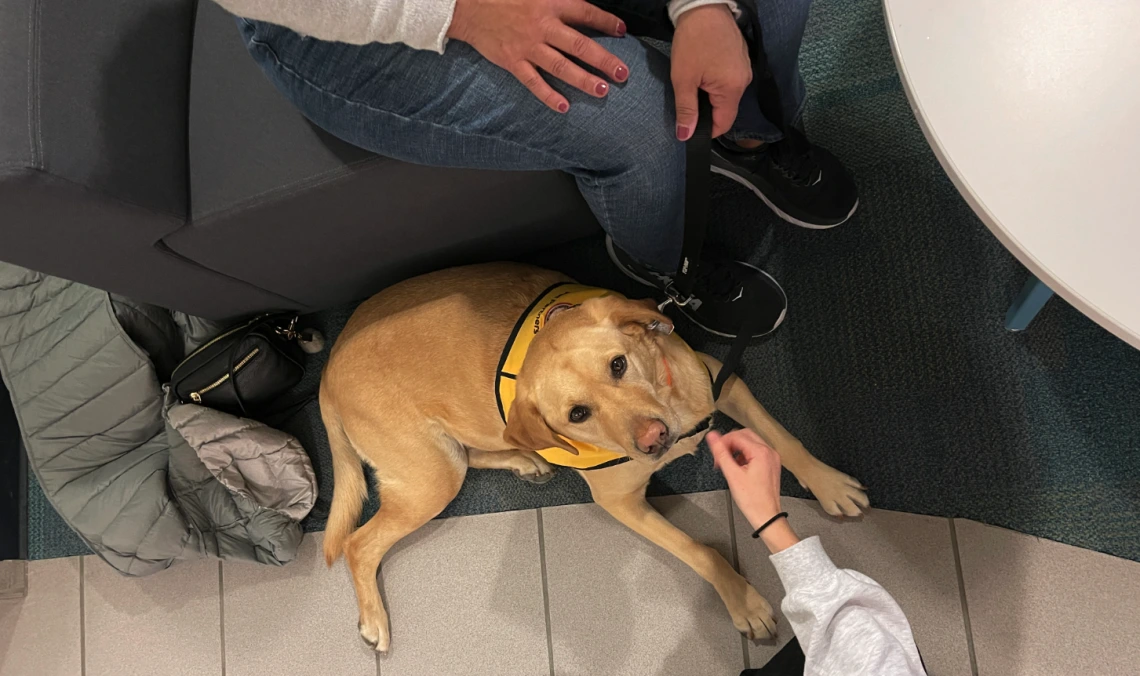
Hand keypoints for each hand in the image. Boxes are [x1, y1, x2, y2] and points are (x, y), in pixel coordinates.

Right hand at [447, 0, 629, 112]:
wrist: (468, 7)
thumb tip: (580, 6)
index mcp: (550, 3)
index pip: (585, 12)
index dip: (606, 21)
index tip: (622, 30)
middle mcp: (542, 26)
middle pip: (580, 45)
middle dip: (604, 60)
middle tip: (622, 72)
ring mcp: (528, 46)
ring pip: (561, 66)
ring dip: (583, 80)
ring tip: (602, 90)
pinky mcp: (513, 61)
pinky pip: (533, 82)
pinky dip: (548, 95)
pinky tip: (564, 106)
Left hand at [670, 4, 751, 139]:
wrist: (703, 6)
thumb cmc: (693, 40)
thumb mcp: (683, 78)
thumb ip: (686, 109)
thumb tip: (685, 135)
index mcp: (733, 88)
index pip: (723, 124)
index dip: (706, 130)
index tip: (689, 126)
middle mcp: (744, 81)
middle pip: (726, 109)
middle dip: (706, 110)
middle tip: (687, 99)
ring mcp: (745, 69)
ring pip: (726, 95)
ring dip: (710, 95)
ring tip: (695, 81)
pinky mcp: (741, 59)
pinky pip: (729, 80)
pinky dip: (715, 81)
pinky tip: (703, 70)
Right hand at [708, 429, 782, 529]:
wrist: (766, 515)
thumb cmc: (752, 500)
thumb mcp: (732, 475)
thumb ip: (721, 453)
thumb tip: (712, 437)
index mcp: (761, 452)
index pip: (737, 436)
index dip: (722, 442)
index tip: (714, 451)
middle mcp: (769, 452)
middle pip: (745, 435)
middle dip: (730, 443)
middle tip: (720, 456)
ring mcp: (772, 458)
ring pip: (751, 443)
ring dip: (737, 449)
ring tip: (728, 463)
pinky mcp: (771, 464)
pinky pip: (756, 452)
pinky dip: (745, 455)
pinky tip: (738, 467)